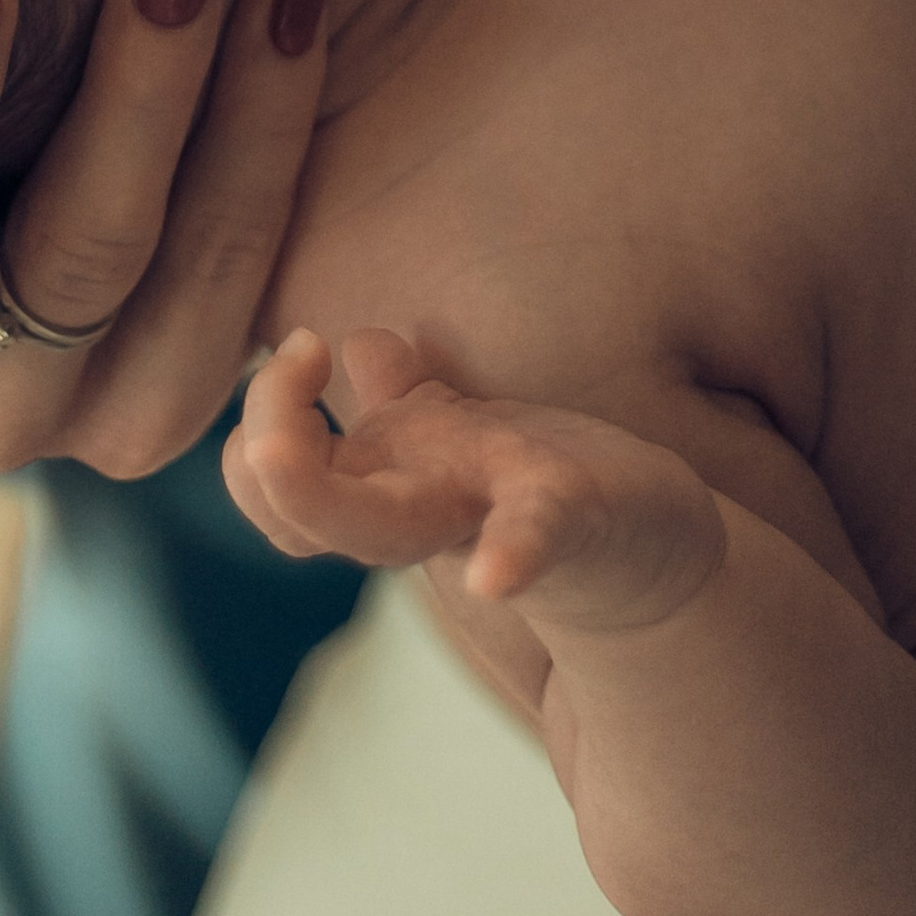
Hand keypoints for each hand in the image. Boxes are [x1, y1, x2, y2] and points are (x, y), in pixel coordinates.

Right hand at [228, 329, 725, 626]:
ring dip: (321, 494)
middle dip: (266, 447)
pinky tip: (493, 575)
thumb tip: (359, 341)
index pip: (274, 477)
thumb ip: (406, 397)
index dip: (259, 418)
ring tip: (285, 447)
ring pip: (386, 525)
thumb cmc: (549, 491)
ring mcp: (490, 515)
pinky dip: (509, 551)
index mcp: (389, 485)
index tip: (304, 341)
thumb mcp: (468, 437)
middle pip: (303, 510)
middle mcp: (421, 511)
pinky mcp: (577, 515)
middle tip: (300, 353)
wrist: (656, 551)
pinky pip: (535, 535)